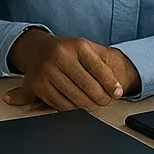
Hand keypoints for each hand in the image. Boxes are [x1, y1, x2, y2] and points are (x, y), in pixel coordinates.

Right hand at [4, 29, 138, 109]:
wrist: (36, 49)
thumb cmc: (66, 51)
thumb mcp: (84, 48)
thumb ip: (102, 64)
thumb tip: (117, 89)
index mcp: (77, 45)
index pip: (99, 68)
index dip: (111, 84)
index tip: (118, 93)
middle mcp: (61, 56)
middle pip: (88, 86)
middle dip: (101, 98)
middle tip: (105, 101)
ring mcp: (48, 71)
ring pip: (76, 98)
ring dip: (89, 105)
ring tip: (93, 103)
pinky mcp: (39, 85)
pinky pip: (62, 104)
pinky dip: (73, 108)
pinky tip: (78, 104)